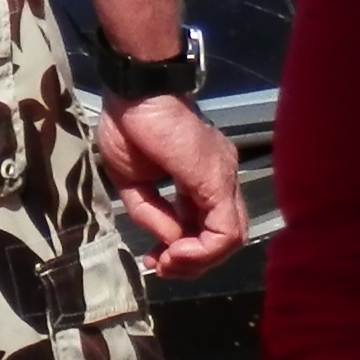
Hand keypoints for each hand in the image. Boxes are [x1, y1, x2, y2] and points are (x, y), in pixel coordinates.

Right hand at [93, 92, 246, 278]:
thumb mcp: (133, 183)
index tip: (154, 258)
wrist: (136, 93)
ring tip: (166, 262)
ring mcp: (224, 178)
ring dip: (197, 260)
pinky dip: (200, 250)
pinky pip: (223, 230)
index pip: (210, 225)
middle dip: (193, 262)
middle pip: (226, 237)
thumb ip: (151, 214)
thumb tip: (169, 244)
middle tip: (161, 266)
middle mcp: (223, 178)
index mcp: (203, 177)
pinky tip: (174, 252)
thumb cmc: (128, 126)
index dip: (185, 250)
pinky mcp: (217, 181)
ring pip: (231, 238)